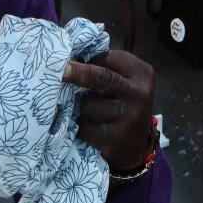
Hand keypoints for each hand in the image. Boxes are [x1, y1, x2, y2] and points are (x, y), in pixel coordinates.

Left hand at [62, 50, 154, 169]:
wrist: (136, 144)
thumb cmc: (122, 104)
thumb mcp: (125, 82)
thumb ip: (106, 69)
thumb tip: (69, 60)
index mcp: (142, 73)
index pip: (109, 59)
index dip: (89, 61)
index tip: (78, 64)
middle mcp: (139, 93)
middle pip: (102, 78)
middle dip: (78, 73)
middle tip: (60, 69)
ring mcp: (130, 116)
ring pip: (89, 105)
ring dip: (81, 108)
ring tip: (90, 113)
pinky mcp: (117, 138)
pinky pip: (86, 127)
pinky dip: (81, 127)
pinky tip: (88, 128)